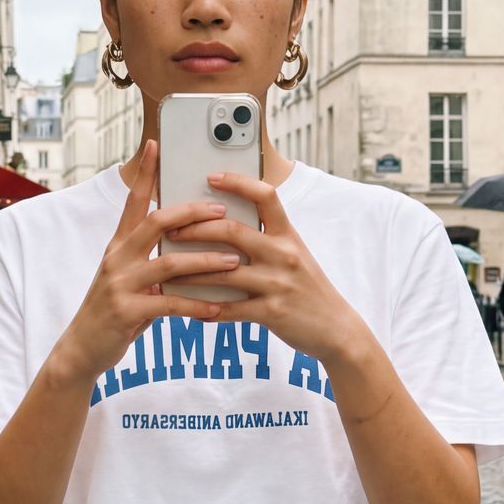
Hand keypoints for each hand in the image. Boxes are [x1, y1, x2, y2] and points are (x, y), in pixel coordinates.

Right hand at [53, 141, 240, 385]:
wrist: (82, 347)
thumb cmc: (115, 309)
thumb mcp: (128, 276)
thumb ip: (151, 257)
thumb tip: (188, 241)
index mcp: (119, 245)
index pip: (133, 201)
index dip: (146, 173)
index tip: (158, 145)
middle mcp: (117, 258)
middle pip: (154, 223)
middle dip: (190, 213)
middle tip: (222, 211)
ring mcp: (120, 284)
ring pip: (167, 264)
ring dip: (204, 261)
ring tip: (233, 261)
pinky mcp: (126, 312)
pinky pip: (168, 305)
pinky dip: (195, 305)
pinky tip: (217, 307)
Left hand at [162, 170, 360, 361]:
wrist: (336, 327)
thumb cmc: (307, 287)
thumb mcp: (294, 254)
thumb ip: (267, 237)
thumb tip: (226, 221)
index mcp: (287, 234)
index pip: (265, 195)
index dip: (237, 182)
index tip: (210, 176)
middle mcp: (283, 253)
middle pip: (232, 231)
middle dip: (195, 229)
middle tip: (171, 230)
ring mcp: (277, 283)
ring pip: (223, 272)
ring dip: (190, 271)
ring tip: (167, 270)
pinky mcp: (271, 312)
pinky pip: (230, 309)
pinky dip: (206, 308)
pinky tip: (188, 308)